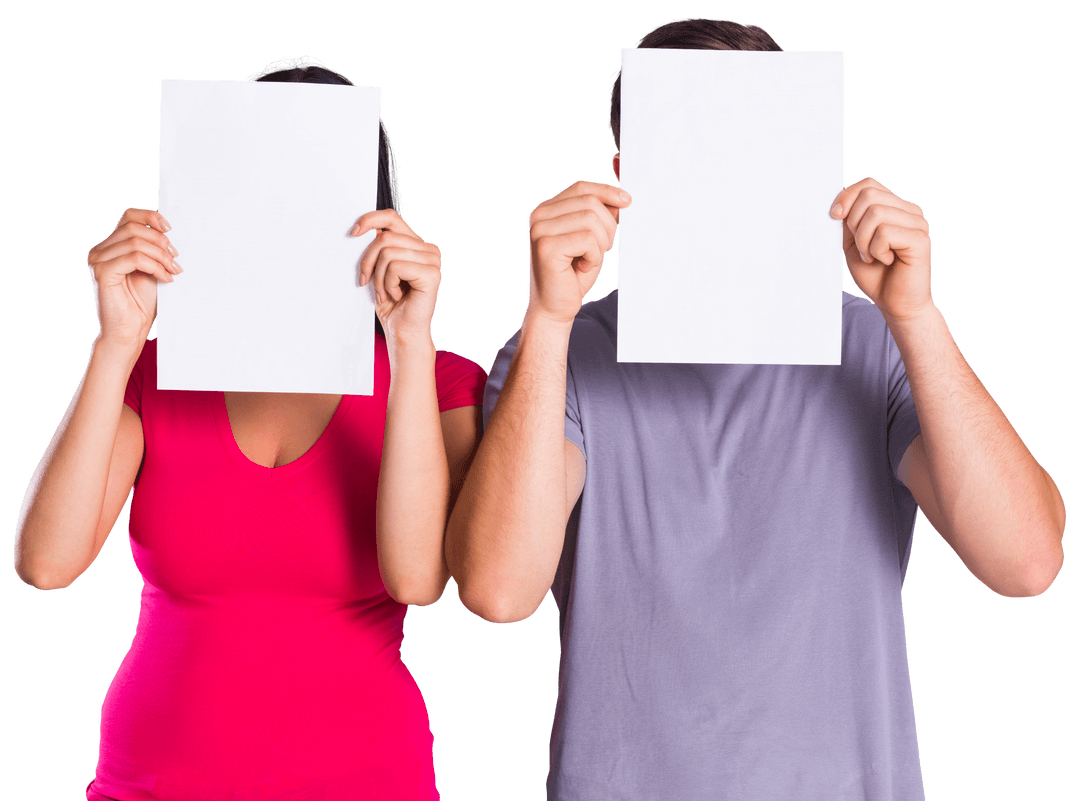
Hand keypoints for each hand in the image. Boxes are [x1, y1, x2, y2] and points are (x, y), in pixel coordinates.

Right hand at [86, 208, 181, 346]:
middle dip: (161, 242)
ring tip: (173, 271)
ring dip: (161, 256)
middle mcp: (100, 250)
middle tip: (176, 260)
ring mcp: (98, 260)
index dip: (150, 217)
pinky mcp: (103, 272)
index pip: (128, 217)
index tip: (170, 229)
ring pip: (136, 243)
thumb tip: (168, 231)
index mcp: (110, 246)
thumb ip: (152, 250)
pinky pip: (134, 258)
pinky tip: (165, 278)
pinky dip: (154, 266)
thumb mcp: (150, 269)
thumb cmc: (140, 304)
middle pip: (134, 228)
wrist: (129, 331)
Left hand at [353, 209, 441, 343]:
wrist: (403, 332)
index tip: (352, 233)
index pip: (391, 217)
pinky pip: (396, 267)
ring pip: (388, 252)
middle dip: (368, 261)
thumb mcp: (378, 270)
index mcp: (416, 244)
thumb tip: (360, 228)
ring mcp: (433, 261)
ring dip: (378, 277)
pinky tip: (396, 295)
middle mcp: (428, 249)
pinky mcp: (432, 274)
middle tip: (366, 281)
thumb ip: (377, 247)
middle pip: (384, 237)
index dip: (369, 219)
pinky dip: (388, 284)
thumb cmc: (391, 304)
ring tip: (384, 293)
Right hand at [527, 180, 630, 324]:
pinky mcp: (546, 247)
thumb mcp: (591, 240)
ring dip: (601, 244)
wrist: (555, 308)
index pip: (581, 188)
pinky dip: (594, 256)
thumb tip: (621, 199)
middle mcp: (539, 216)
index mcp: (547, 210)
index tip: (627, 201)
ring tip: (589, 259)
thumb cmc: (573, 274)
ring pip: (591, 220)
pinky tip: (582, 267)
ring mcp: (540, 230)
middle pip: (591, 202)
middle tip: (599, 251)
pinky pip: (588, 239)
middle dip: (607, 227)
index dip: (606, 192)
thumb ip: (599, 217)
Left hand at [830, 177, 932, 323]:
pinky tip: (886, 261)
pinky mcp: (920, 239)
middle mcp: (910, 211)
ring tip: (873, 256)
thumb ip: (849, 220)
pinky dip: (876, 250)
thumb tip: (838, 204)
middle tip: (862, 248)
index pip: (868, 184)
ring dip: (864, 241)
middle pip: (869, 196)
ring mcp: (918, 223)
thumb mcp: (853, 243)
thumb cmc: (876, 275)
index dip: (847, 196)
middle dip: (854, 224)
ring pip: (875, 213)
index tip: (834, 216)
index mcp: (895, 208)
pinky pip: (885, 232)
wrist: (896, 304)